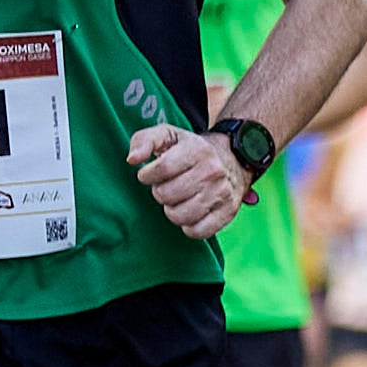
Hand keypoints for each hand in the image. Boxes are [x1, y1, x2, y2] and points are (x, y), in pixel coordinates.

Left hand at [131, 123, 251, 239]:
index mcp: (198, 150)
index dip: (147, 175)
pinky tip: (190, 211)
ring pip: (179, 216)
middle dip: (161, 192)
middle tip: (169, 186)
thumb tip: (132, 159)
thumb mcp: (168, 135)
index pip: (160, 170)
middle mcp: (213, 172)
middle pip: (167, 195)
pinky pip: (197, 231)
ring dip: (173, 210)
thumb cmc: (191, 149)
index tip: (150, 174)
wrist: (234, 159)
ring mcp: (222, 193)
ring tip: (179, 199)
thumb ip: (143, 140)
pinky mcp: (228, 213)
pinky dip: (189, 226)